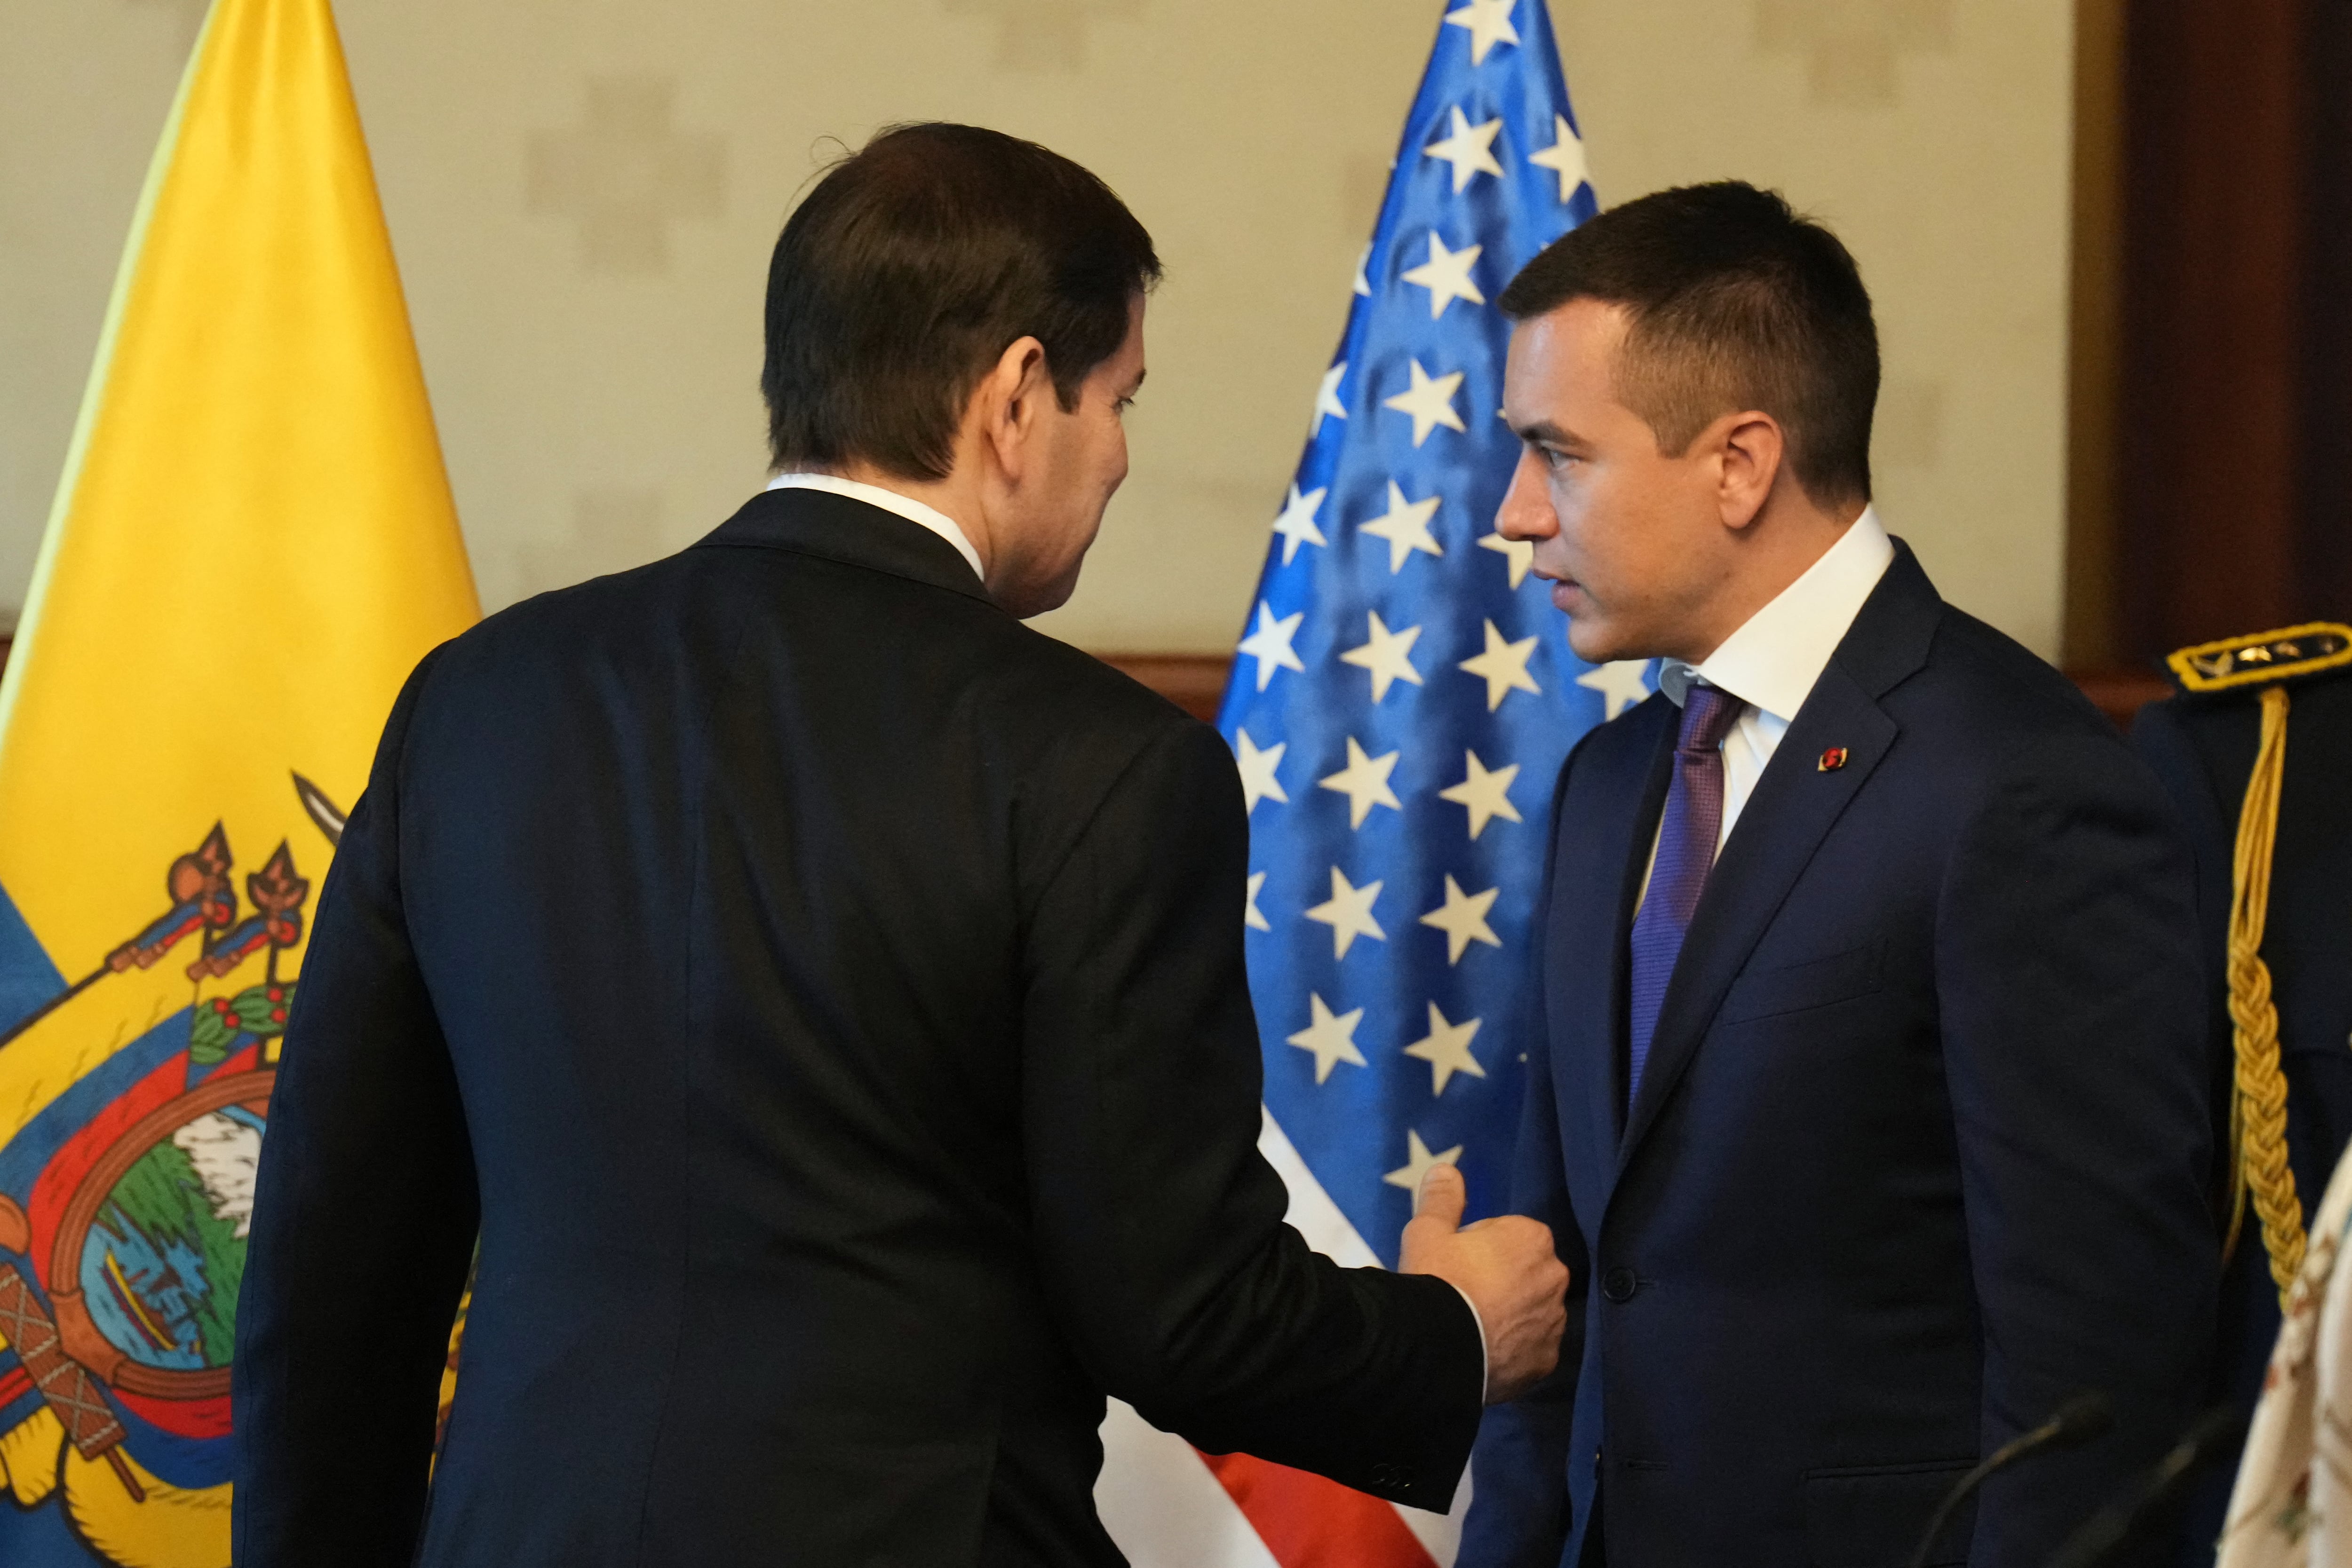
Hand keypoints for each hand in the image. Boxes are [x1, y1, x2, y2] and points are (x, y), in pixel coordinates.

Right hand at [1399, 1163, 1568, 1404]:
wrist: (1438, 1347)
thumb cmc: (1438, 1279)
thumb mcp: (1428, 1231)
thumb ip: (1442, 1198)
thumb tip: (1446, 1169)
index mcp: (1533, 1238)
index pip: (1510, 1234)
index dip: (1480, 1246)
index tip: (1457, 1262)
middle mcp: (1555, 1277)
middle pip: (1526, 1272)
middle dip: (1503, 1280)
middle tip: (1463, 1294)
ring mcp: (1554, 1322)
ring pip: (1531, 1311)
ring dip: (1512, 1315)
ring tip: (1472, 1326)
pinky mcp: (1547, 1360)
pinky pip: (1531, 1348)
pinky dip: (1514, 1349)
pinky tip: (1485, 1351)